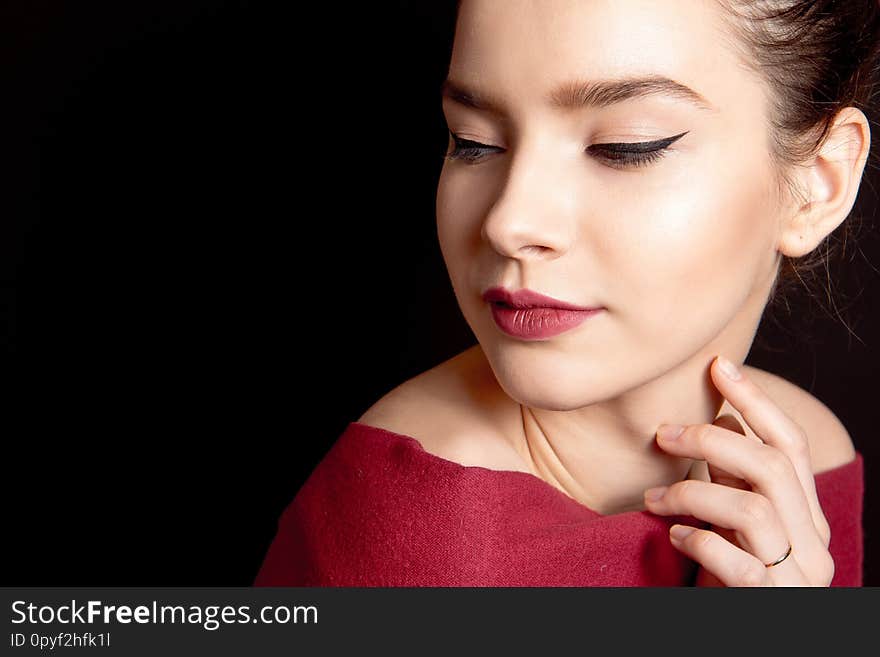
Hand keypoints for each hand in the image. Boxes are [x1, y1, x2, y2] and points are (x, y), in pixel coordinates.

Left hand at [643, 355, 833, 585]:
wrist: (750, 633)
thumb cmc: (734, 576)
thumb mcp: (737, 523)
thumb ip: (735, 481)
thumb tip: (716, 421)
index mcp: (806, 514)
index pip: (790, 444)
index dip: (756, 399)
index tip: (718, 365)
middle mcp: (813, 541)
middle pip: (774, 466)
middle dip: (713, 439)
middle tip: (663, 434)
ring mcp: (797, 576)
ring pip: (754, 509)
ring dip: (693, 491)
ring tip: (653, 496)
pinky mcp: (769, 603)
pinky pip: (738, 563)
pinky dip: (699, 540)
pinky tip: (673, 535)